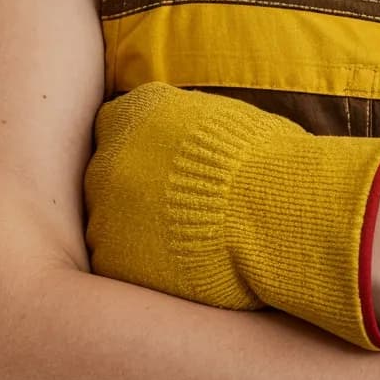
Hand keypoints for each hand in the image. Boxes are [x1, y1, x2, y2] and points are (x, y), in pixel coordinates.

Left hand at [83, 82, 379, 350]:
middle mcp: (109, 157)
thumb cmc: (269, 165)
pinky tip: (177, 266)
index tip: (164, 165)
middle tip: (176, 208)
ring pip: (108, 222)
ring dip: (135, 231)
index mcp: (135, 114)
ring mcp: (104, 210)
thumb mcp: (226, 121)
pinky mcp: (113, 260)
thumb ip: (190, 128)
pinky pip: (117, 262)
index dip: (143, 149)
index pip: (117, 124)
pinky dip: (142, 266)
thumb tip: (194, 139)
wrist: (275, 215)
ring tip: (182, 241)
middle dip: (134, 192)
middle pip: (108, 175)